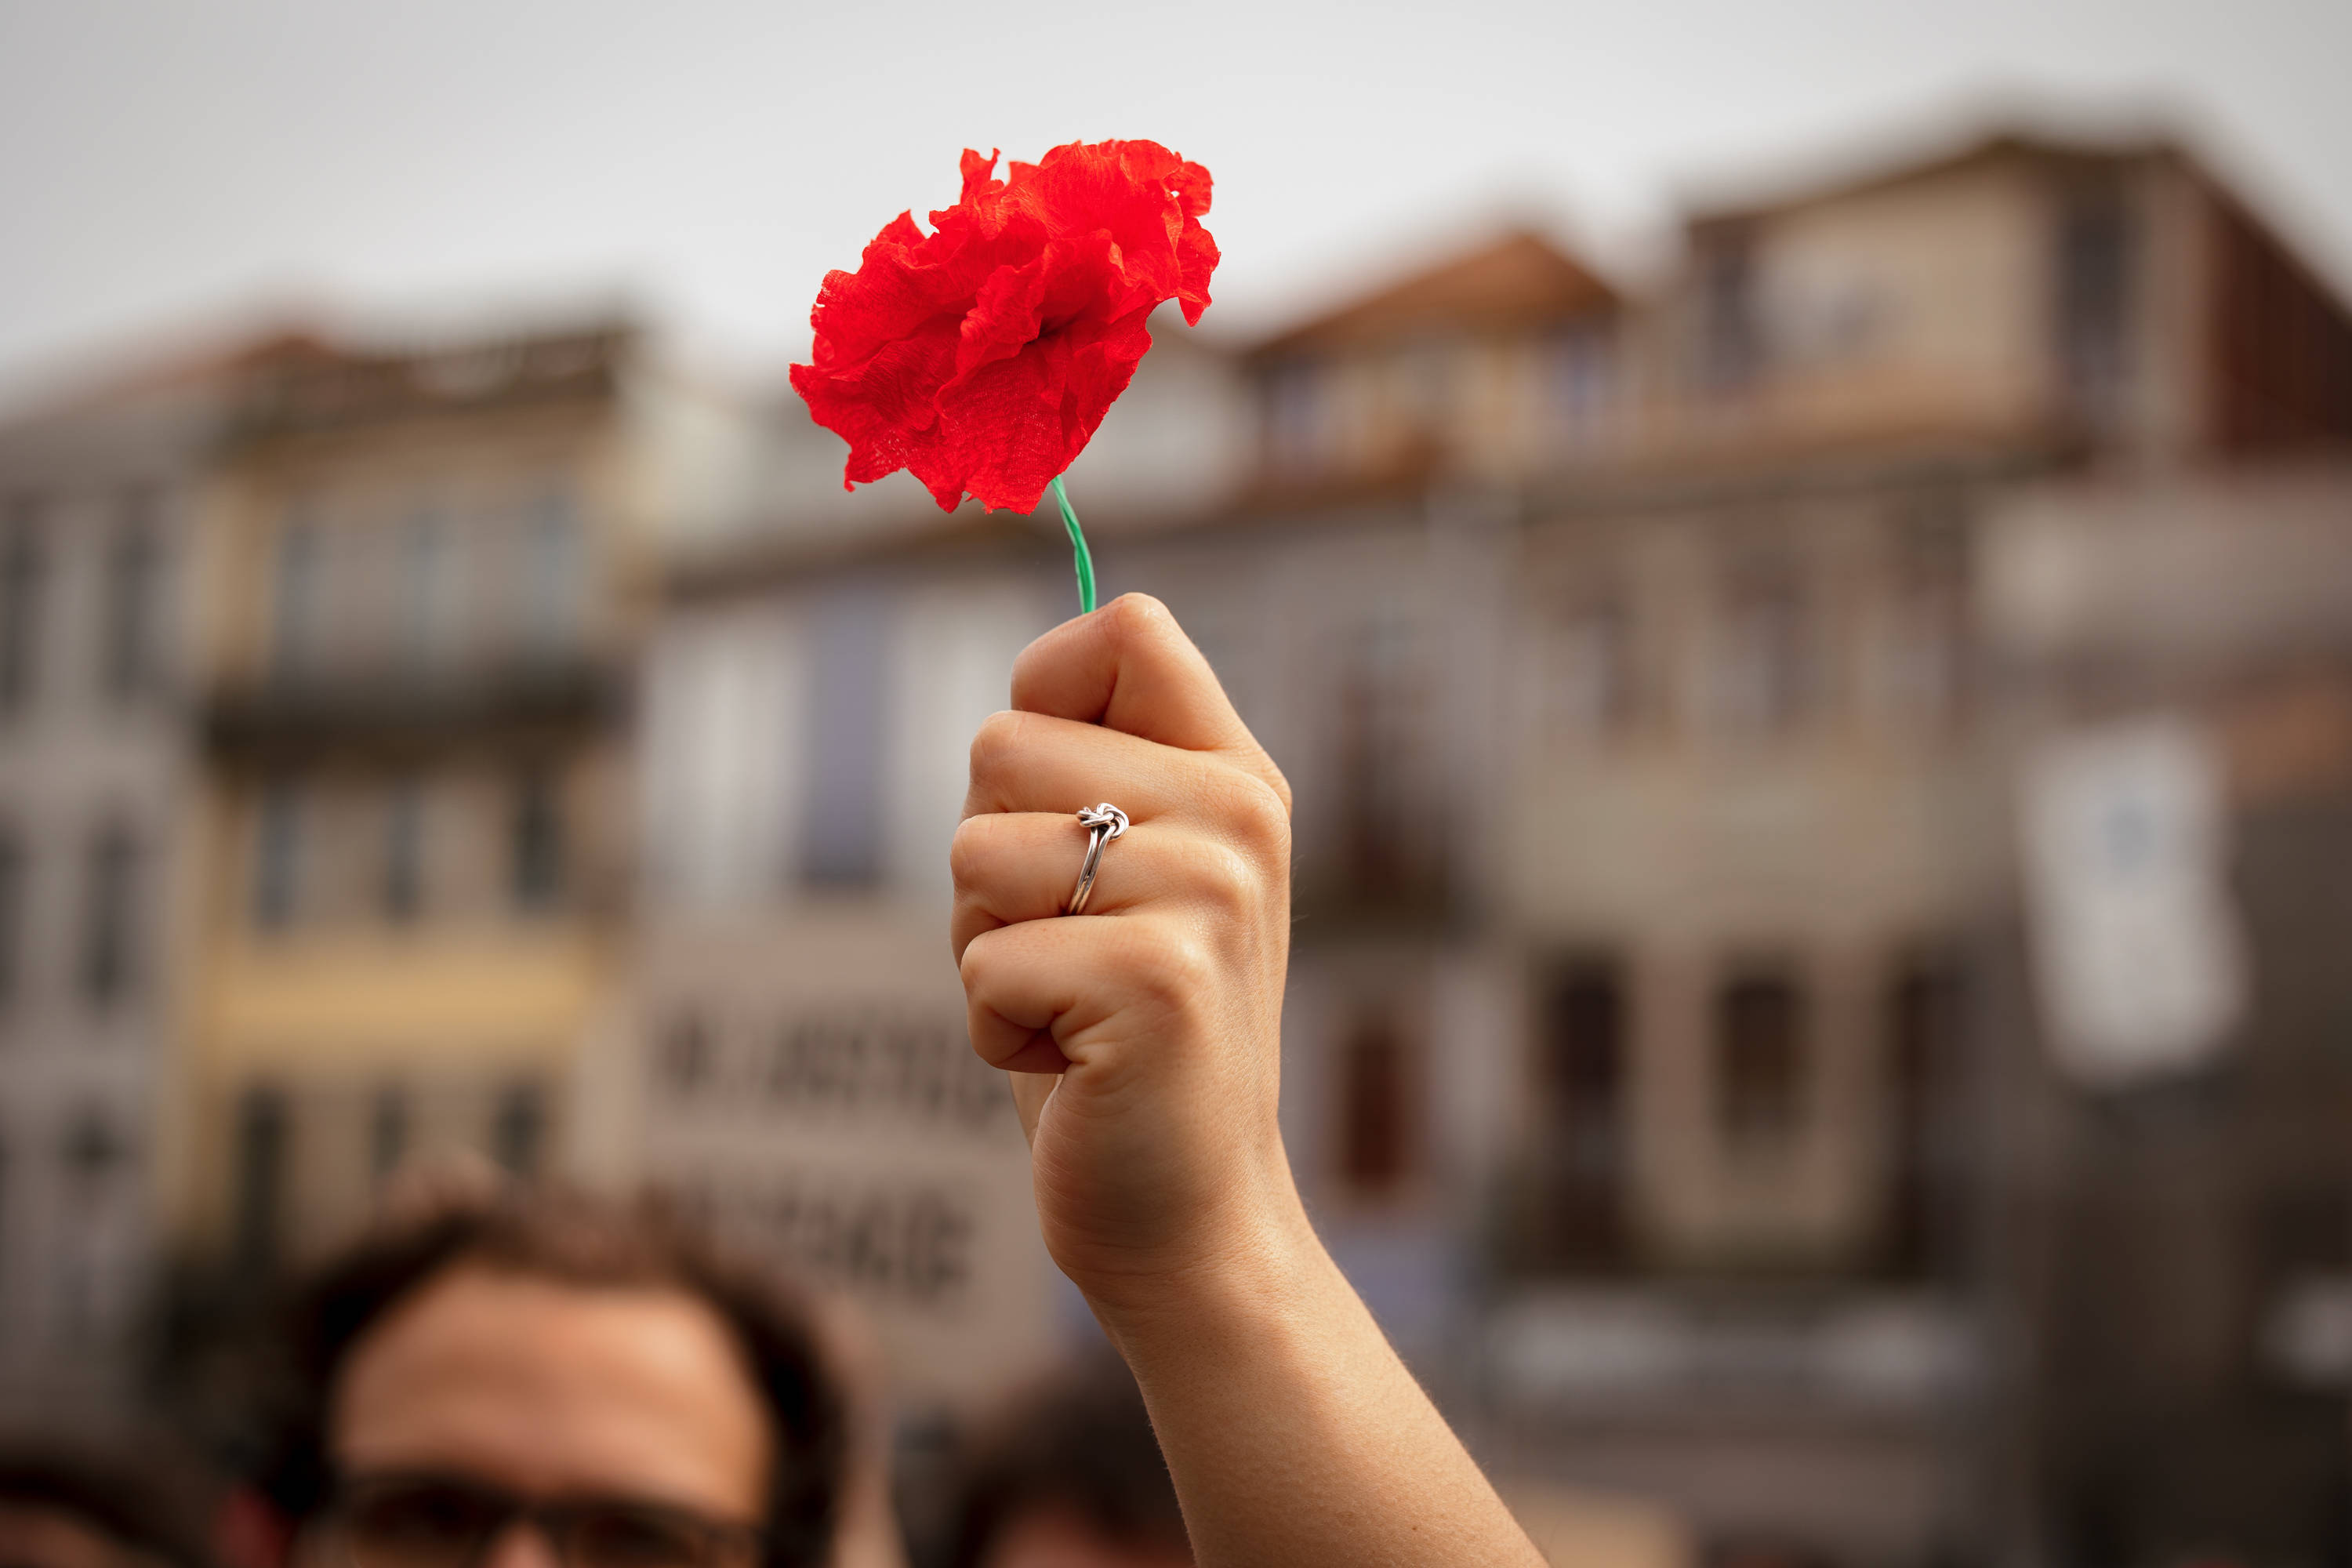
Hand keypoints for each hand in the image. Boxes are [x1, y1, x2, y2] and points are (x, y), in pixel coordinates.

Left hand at [950, 594, 1298, 1311]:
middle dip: (987, 860)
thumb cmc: (1119, 1038)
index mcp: (1237, 776)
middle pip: (1002, 743)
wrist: (1188, 1216)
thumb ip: (1093, 771)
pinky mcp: (1155, 981)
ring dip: (985, 948)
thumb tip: (1029, 679)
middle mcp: (1238, 818)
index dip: (1044, 693)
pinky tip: (1073, 1067)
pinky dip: (992, 1028)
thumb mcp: (1128, 878)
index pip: (1120, 629)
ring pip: (975, 853)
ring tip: (1071, 1010)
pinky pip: (981, 960)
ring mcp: (1207, 895)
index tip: (1054, 802)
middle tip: (1068, 948)